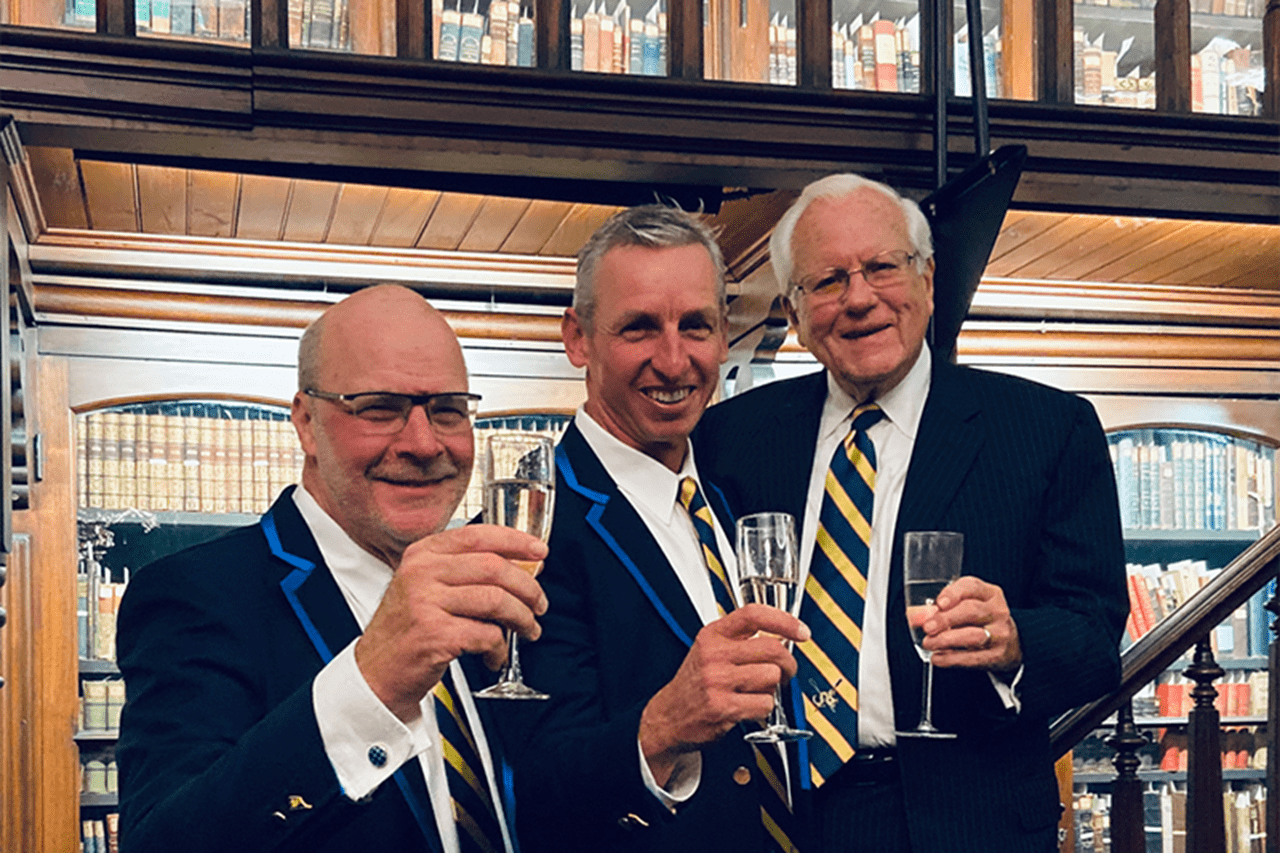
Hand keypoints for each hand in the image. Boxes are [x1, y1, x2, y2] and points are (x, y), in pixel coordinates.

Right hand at [354, 524, 548, 721]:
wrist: (376, 672)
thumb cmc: (408, 630)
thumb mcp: (427, 587)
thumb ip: (464, 571)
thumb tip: (520, 566)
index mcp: (423, 554)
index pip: (478, 536)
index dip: (516, 541)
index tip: (539, 552)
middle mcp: (421, 572)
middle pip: (494, 568)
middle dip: (528, 587)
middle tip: (539, 604)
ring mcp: (426, 602)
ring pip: (496, 601)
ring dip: (521, 619)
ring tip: (527, 630)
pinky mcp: (434, 635)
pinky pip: (487, 634)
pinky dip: (498, 648)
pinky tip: (493, 655)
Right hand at [638, 604, 809, 784]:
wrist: (669, 717)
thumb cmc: (694, 684)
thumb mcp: (709, 650)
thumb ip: (740, 640)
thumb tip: (782, 636)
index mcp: (712, 635)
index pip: (753, 615)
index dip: (784, 621)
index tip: (801, 631)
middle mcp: (714, 654)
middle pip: (772, 649)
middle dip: (788, 663)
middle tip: (786, 671)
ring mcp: (717, 681)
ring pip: (772, 677)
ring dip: (773, 688)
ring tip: (758, 691)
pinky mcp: (723, 706)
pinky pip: (765, 703)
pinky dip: (763, 708)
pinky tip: (748, 706)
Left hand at [920, 576, 1020, 671]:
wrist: (1012, 645)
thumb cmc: (983, 620)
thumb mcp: (967, 606)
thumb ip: (940, 608)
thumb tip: (916, 615)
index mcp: (989, 593)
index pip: (972, 587)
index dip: (953, 594)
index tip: (939, 603)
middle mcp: (997, 611)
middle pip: (971, 611)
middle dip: (945, 619)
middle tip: (927, 627)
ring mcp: (1000, 634)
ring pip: (973, 636)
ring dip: (946, 640)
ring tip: (929, 642)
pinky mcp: (997, 655)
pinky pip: (973, 658)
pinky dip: (951, 658)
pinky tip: (937, 657)